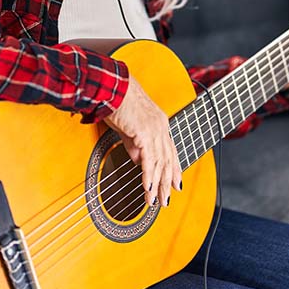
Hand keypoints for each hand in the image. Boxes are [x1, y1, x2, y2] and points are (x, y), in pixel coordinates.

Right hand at [103, 77, 181, 208]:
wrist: (112, 87)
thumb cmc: (116, 101)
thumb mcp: (127, 127)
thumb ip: (133, 144)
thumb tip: (137, 160)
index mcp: (159, 123)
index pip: (171, 150)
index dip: (174, 169)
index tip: (176, 184)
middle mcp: (161, 126)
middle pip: (168, 160)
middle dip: (167, 183)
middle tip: (166, 200)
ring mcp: (155, 130)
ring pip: (160, 163)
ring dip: (157, 185)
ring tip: (155, 201)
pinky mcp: (144, 133)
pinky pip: (148, 160)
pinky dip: (148, 176)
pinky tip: (148, 188)